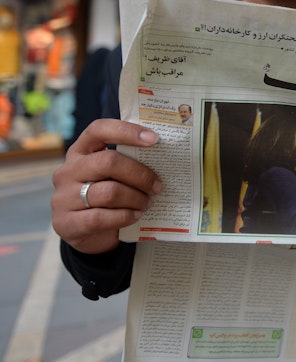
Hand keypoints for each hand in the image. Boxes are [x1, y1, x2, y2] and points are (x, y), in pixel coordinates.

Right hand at [51, 119, 161, 254]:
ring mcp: (64, 197)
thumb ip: (127, 163)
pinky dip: (125, 216)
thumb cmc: (106, 196)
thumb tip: (163, 157)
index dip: (126, 131)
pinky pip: (101, 217)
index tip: (153, 139)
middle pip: (108, 162)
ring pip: (109, 192)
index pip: (99, 130)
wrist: (87, 233)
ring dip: (136, 198)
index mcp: (80, 151)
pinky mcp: (66, 223)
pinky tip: (135, 216)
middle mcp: (68, 171)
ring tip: (147, 203)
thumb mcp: (113, 175)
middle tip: (157, 186)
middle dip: (139, 174)